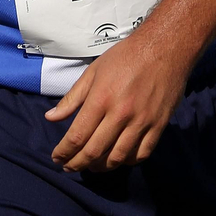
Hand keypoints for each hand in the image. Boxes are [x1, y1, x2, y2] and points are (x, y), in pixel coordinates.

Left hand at [44, 30, 195, 172]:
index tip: (57, 158)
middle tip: (69, 167)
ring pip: (118, 158)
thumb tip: (51, 118)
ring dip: (101, 167)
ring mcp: (142, 122)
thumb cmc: (125, 56)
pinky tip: (118, 158)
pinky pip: (141, 154)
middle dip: (78, 164)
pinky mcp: (159, 125)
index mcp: (101, 98)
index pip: (77, 136)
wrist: (165, 47)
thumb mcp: (93, 71)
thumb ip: (72, 98)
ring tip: (91, 166)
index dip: (64, 152)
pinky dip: (127, 161)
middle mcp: (120, 114)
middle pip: (94, 151)